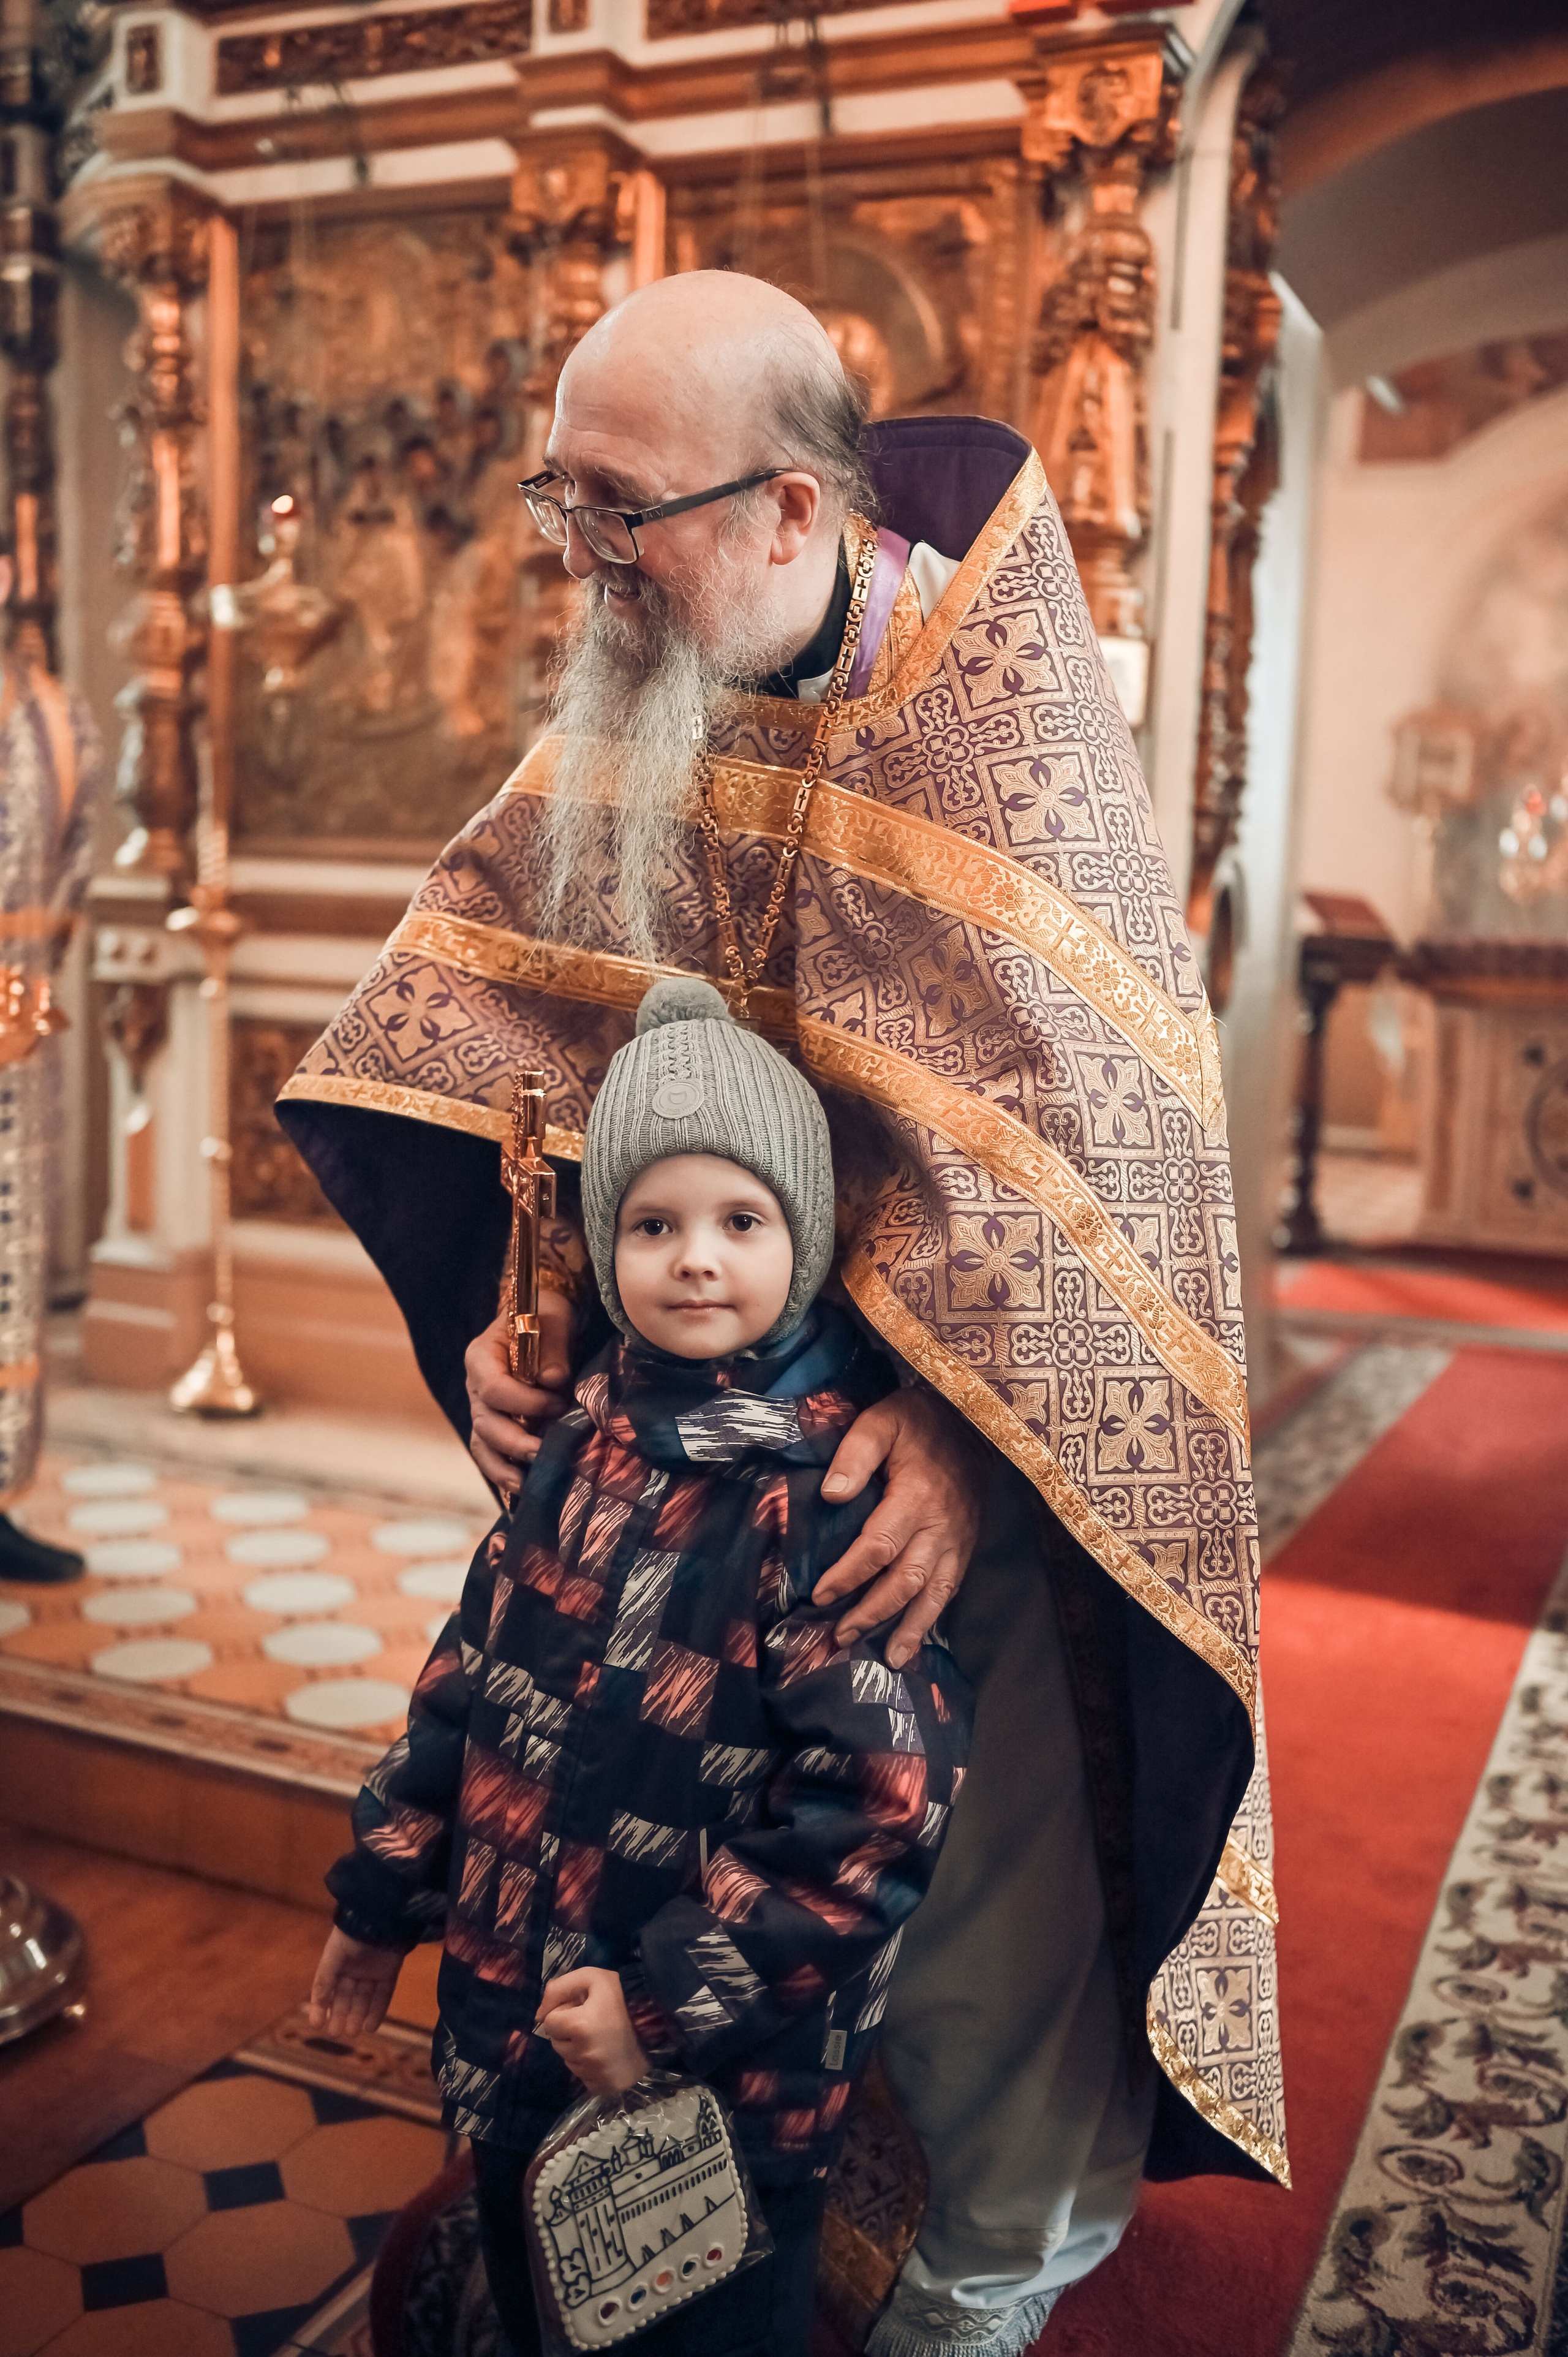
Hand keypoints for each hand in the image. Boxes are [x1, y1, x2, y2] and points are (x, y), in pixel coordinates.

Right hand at [308, 1927, 403, 2039]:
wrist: (381, 1918)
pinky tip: (371, 2027)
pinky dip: (377, 2011)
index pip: (328, 1989)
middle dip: (341, 2015)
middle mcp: (354, 1969)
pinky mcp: (389, 1972)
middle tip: (337, 2033)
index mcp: (336, 1963)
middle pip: (346, 1997)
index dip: (322, 2007)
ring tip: (353, 2033)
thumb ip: (324, 1980)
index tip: (318, 2024)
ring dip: (358, 2016)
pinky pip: (382, 1995)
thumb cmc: (352, 1935)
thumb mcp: (333, 1958)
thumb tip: (316, 2005)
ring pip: (363, 1999)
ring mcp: (372, 1971)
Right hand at [465, 1290, 573, 1493]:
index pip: (492, 1388)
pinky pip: (492, 1454)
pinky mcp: (496, 1425)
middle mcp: (476, 1387)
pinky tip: (524, 1488)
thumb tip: (554, 1381)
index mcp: (481, 1357)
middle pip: (485, 1422)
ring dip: (505, 1467)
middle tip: (544, 1453)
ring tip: (529, 1484)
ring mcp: (483, 1409)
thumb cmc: (548, 1315)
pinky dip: (505, 1473)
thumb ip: (553, 1347)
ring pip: (483, 1444)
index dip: (523, 1403)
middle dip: (514, 1442)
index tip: (556, 1405)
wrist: (546, 1320)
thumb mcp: (554, 1318)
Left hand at [535, 1967, 647, 2095]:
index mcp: (579, 2025)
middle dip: (568, 2032)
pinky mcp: (604, 2086)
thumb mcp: (591, 1977)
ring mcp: (595, 2073)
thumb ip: (558, 1988)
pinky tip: (605, 2055)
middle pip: (557, 2044)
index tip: (581, 2009)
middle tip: (591, 2023)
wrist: (657, 2020)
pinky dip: (590, 2069)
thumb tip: (538, 2015)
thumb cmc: (622, 1995)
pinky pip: (583, 2078)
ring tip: (600, 2038)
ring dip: (578, 2050)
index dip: (564, 2013)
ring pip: (569, 2061)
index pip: (549, 2022)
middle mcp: (584, 2054)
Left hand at [814, 1388, 980, 1668]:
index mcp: (917, 1496)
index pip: (878, 1546)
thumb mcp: (882, 1422)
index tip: (819, 1595)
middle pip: (905, 1580)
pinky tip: (918, 1639)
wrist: (975, 1421)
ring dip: (909, 1628)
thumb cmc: (919, 1422)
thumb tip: (831, 1495)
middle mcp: (941, 1527)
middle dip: (872, 1613)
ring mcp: (958, 1540)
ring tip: (889, 1659)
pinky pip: (951, 1589)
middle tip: (840, 1636)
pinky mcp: (967, 1546)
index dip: (848, 1575)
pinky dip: (934, 1617)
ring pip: (934, 1594)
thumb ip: (855, 1455)